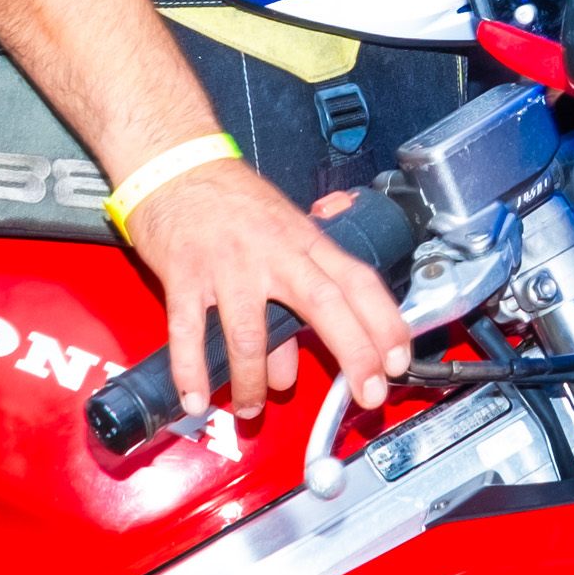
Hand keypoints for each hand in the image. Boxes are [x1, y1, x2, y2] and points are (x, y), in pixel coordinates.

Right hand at [124, 155, 410, 421]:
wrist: (174, 164)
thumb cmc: (230, 200)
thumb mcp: (279, 232)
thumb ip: (294, 291)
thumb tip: (290, 363)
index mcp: (304, 240)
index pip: (357, 280)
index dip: (384, 321)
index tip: (399, 360)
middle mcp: (273, 252)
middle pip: (323, 305)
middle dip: (353, 354)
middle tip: (367, 395)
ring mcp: (228, 265)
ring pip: (252, 333)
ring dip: (255, 381)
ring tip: (252, 409)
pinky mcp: (185, 274)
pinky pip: (189, 331)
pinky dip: (193, 370)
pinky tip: (197, 398)